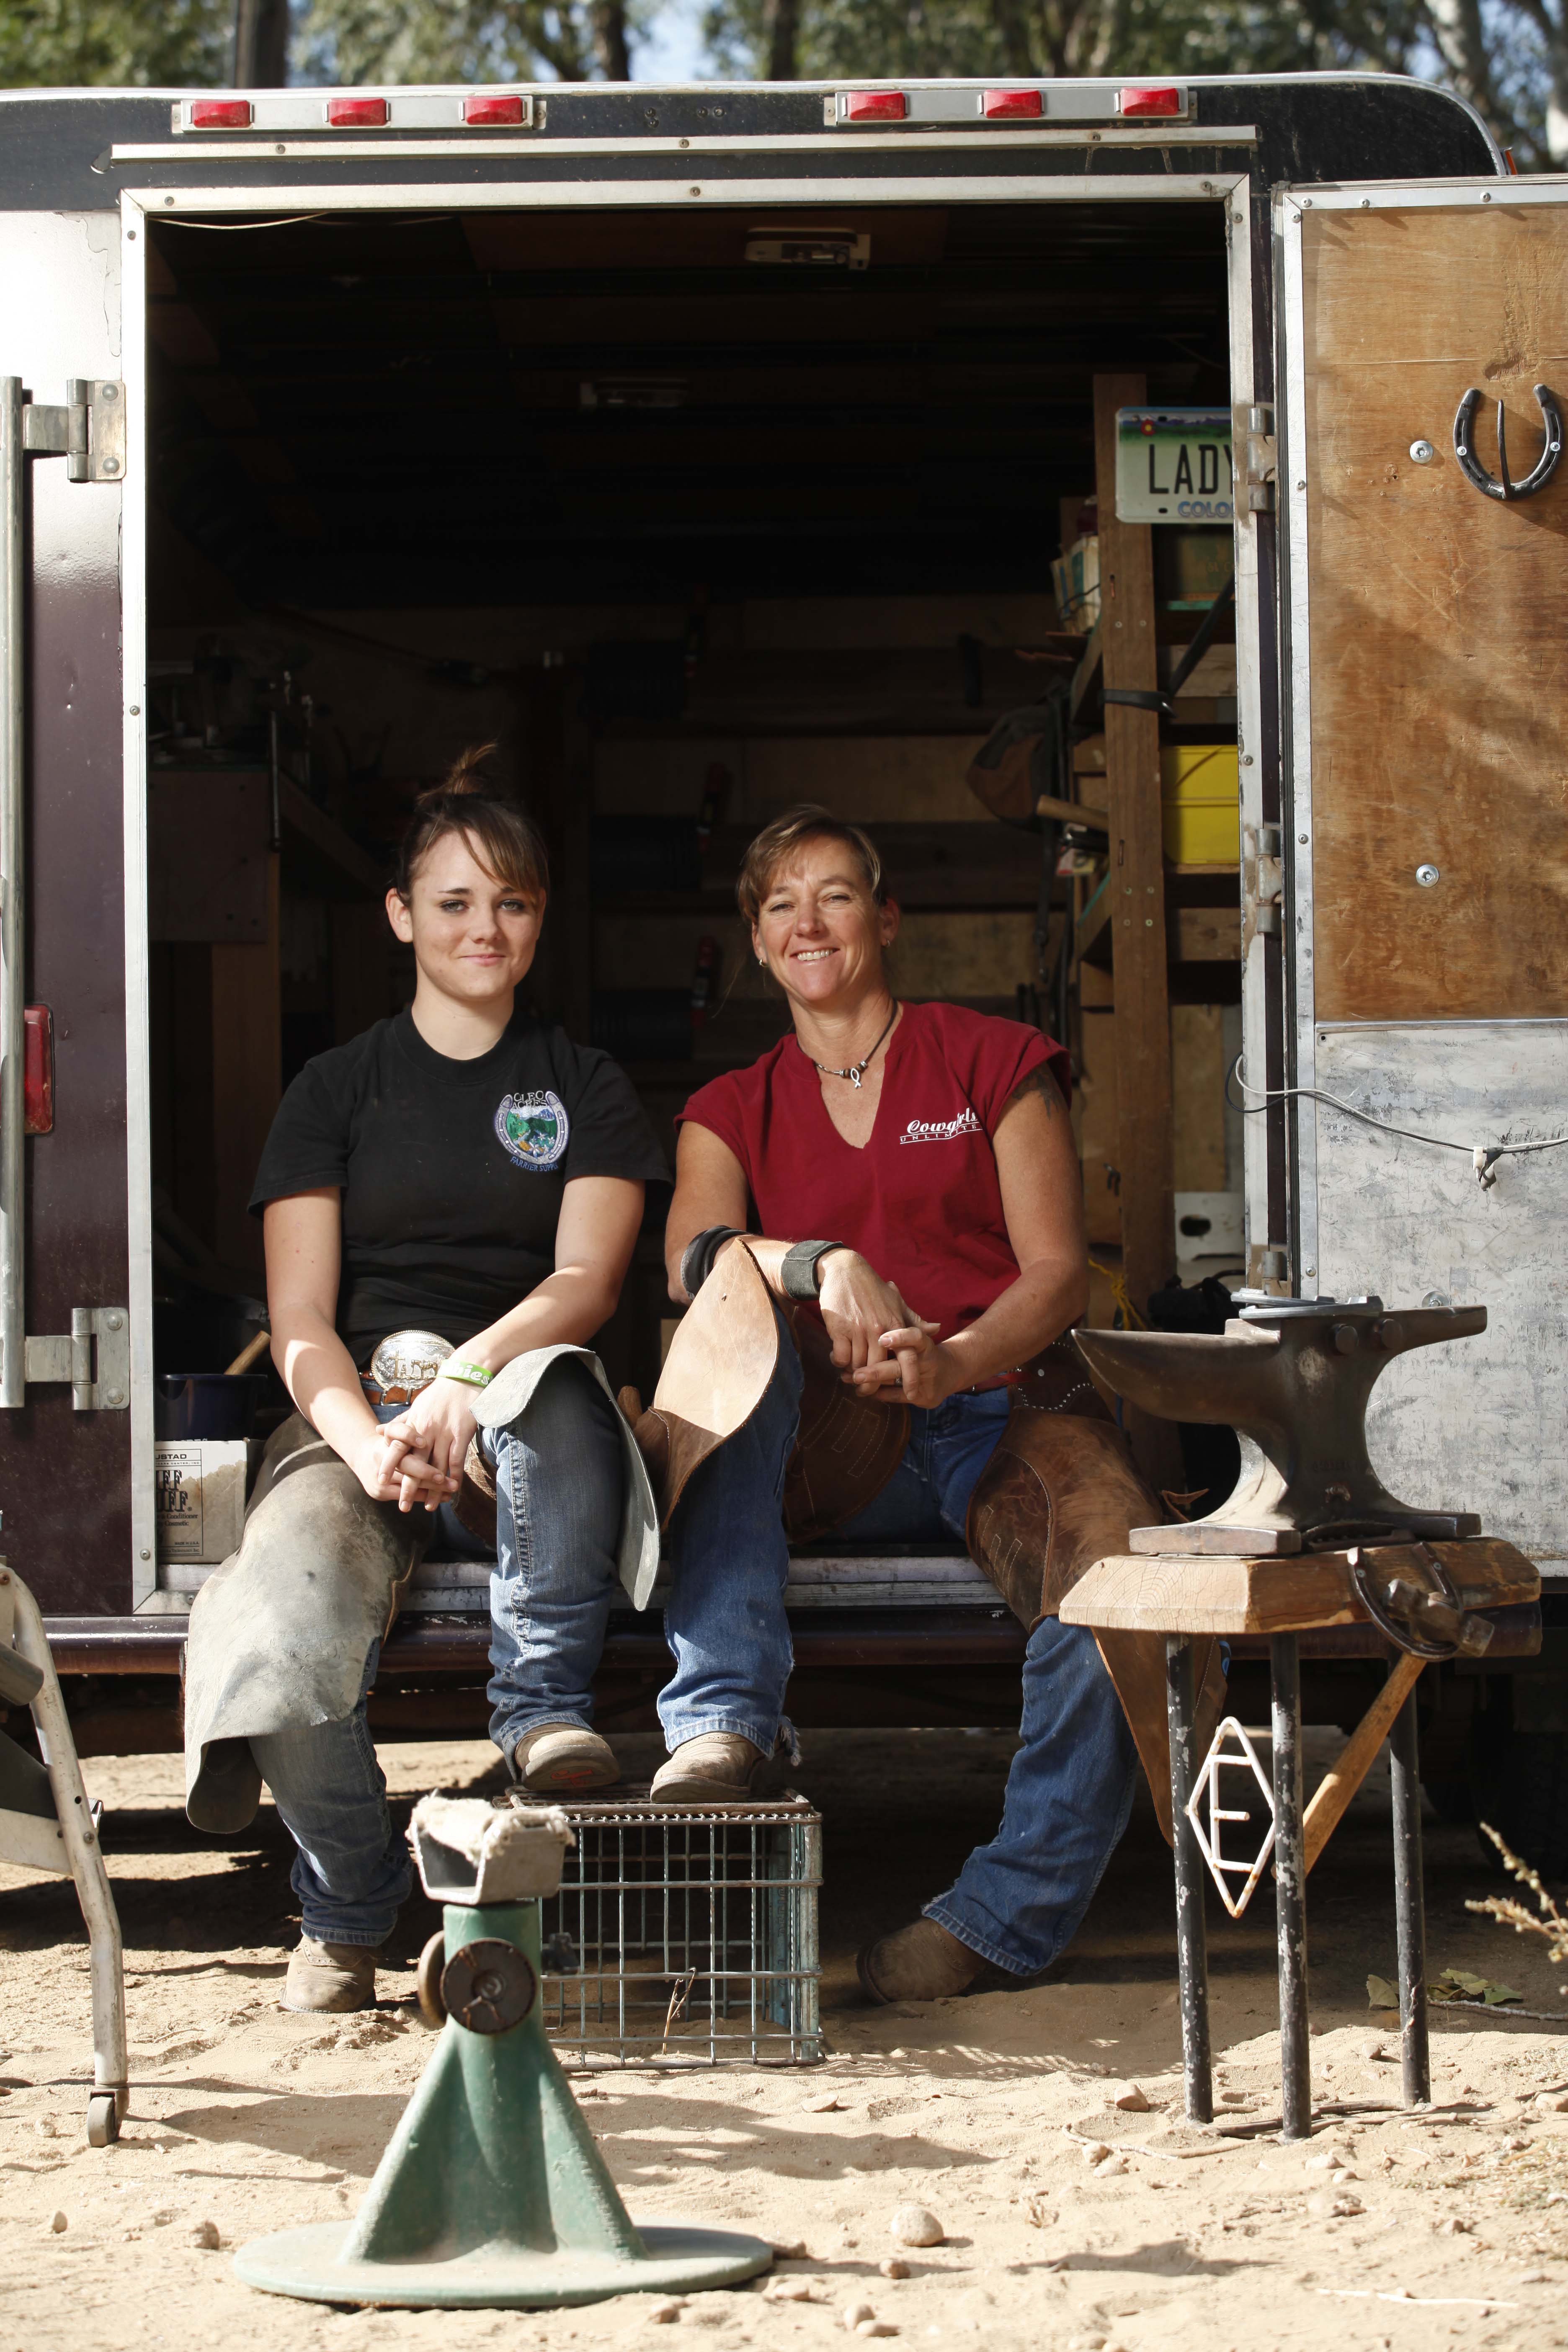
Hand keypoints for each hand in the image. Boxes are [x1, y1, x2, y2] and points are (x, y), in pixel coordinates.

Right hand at [347, 1424, 451, 1512]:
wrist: (364, 1459)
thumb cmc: (392, 1444)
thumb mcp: (399, 1431)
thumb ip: (413, 1421)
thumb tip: (430, 1407)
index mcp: (387, 1437)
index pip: (395, 1431)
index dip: (408, 1436)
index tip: (424, 1442)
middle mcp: (380, 1455)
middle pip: (404, 1463)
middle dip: (426, 1471)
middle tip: (443, 1475)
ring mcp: (379, 1474)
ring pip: (409, 1482)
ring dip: (433, 1487)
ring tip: (452, 1487)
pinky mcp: (380, 1491)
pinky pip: (406, 1495)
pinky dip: (427, 1496)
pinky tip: (445, 1496)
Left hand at [378, 1376, 478, 1513]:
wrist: (464, 1377)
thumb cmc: (439, 1392)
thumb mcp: (416, 1405)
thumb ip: (400, 1422)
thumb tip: (379, 1431)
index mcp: (414, 1422)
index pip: (398, 1447)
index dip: (390, 1465)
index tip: (382, 1480)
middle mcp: (426, 1430)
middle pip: (416, 1463)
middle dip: (409, 1486)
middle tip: (402, 1505)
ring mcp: (445, 1433)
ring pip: (437, 1466)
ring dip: (433, 1488)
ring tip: (429, 1506)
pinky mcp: (462, 1434)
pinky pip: (457, 1459)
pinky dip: (454, 1476)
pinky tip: (452, 1489)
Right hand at [816, 1250, 922, 1401]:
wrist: (845, 1270)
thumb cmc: (872, 1288)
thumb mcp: (896, 1302)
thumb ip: (914, 1320)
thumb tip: (937, 1328)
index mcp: (896, 1324)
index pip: (908, 1357)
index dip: (911, 1378)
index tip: (912, 1393)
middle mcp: (880, 1329)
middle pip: (880, 1369)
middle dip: (873, 1384)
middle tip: (866, 1390)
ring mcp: (859, 1330)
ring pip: (858, 1366)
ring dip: (854, 1373)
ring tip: (850, 1374)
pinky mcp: (840, 1329)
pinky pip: (841, 1357)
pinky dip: (839, 1362)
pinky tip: (839, 1358)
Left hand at [855, 1320, 962, 1408]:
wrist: (947, 1372)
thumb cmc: (921, 1349)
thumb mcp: (913, 1335)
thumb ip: (902, 1325)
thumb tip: (881, 1318)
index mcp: (925, 1343)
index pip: (915, 1337)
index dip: (900, 1338)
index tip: (882, 1339)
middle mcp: (927, 1361)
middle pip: (900, 1366)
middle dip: (876, 1371)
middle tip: (855, 1374)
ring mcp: (927, 1380)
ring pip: (896, 1383)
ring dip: (871, 1383)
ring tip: (850, 1380)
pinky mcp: (925, 1397)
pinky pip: (897, 1396)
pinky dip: (879, 1393)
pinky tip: (863, 1390)